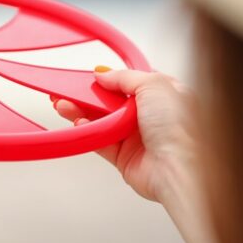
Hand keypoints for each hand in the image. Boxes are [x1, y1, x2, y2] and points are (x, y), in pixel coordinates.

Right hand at [52, 66, 198, 201]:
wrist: (179, 169)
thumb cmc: (180, 128)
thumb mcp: (154, 85)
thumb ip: (125, 77)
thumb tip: (104, 73)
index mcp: (165, 95)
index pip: (132, 81)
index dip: (111, 77)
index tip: (91, 75)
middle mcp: (151, 116)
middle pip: (111, 101)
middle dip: (88, 95)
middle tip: (68, 89)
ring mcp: (137, 136)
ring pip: (101, 120)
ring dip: (81, 111)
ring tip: (62, 104)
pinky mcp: (124, 156)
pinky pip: (99, 140)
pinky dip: (87, 132)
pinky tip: (77, 123)